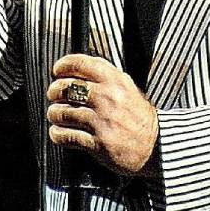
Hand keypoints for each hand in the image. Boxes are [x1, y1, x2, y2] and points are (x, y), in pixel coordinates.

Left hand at [46, 53, 158, 176]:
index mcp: (115, 81)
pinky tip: (59, 132)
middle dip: (54, 91)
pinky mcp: (98, 143)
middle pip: (66, 88)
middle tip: (54, 95)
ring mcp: (102, 121)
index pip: (80, 64)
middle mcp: (108, 98)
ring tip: (56, 115)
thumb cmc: (138, 116)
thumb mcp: (127, 88)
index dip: (63, 66)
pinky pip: (66, 135)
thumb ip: (105, 76)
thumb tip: (77, 67)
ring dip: (54, 114)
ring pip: (62, 112)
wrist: (156, 146)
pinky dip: (57, 134)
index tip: (57, 71)